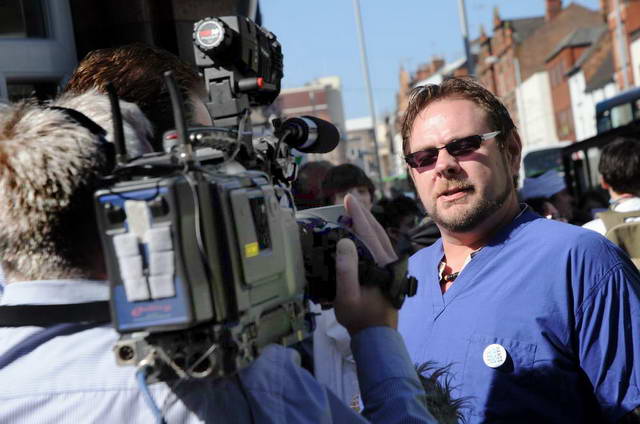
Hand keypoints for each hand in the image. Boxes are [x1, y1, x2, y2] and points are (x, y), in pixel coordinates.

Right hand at [333, 194, 398, 335]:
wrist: (377, 336)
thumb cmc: (360, 318)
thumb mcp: (347, 297)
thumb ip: (346, 270)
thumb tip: (345, 241)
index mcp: (381, 264)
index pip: (368, 233)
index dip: (357, 215)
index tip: (348, 199)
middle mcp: (390, 261)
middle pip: (377, 231)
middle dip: (363, 214)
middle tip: (350, 200)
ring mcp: (392, 266)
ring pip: (381, 237)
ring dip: (368, 223)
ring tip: (355, 212)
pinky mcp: (390, 271)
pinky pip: (380, 246)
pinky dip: (371, 235)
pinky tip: (363, 234)